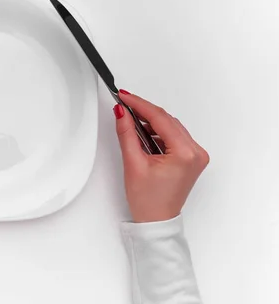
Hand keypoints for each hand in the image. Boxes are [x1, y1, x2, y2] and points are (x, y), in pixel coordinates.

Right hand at [114, 90, 208, 222]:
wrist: (156, 220)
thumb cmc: (148, 200)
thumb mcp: (133, 163)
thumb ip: (127, 133)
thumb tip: (122, 112)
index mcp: (185, 154)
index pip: (160, 119)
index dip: (139, 105)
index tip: (124, 97)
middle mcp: (196, 153)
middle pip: (167, 120)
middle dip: (144, 111)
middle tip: (124, 104)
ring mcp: (196, 155)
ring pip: (171, 126)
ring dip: (151, 121)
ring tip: (131, 120)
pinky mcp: (191, 158)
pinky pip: (174, 136)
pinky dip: (158, 132)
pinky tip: (143, 132)